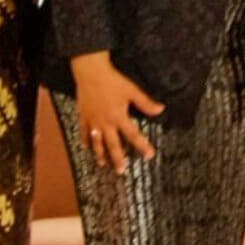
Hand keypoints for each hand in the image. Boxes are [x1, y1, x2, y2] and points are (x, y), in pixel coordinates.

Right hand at [69, 54, 164, 172]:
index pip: (133, 135)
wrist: (91, 73)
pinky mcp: (84, 116)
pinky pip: (84, 132)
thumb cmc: (113, 81)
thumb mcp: (132, 91)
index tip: (149, 155)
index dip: (142, 145)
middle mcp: (106, 122)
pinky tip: (87, 147)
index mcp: (119, 117)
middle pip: (113, 145)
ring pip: (97, 142)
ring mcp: (93, 121)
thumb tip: (160, 110)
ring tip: (103, 164)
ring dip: (100, 154)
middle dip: (118, 158)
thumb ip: (145, 103)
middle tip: (121, 171)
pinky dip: (86, 141)